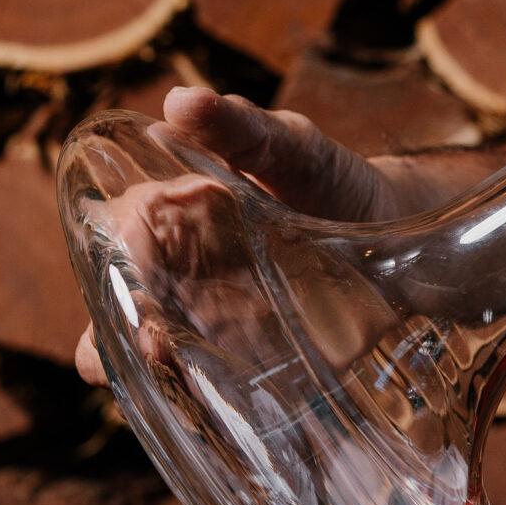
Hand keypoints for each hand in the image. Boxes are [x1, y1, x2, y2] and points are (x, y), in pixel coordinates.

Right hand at [73, 86, 407, 384]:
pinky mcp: (264, 358)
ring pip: (169, 356)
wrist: (396, 221)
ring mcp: (220, 324)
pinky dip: (221, 396)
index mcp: (170, 226)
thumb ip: (241, 127)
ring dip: (168, 370)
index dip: (108, 268)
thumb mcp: (291, 145)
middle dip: (127, 336)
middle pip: (129, 315)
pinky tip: (231, 403)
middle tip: (154, 345)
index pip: (113, 249)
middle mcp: (183, 280)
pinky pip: (226, 386)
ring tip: (181, 374)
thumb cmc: (326, 177)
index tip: (123, 282)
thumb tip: (179, 101)